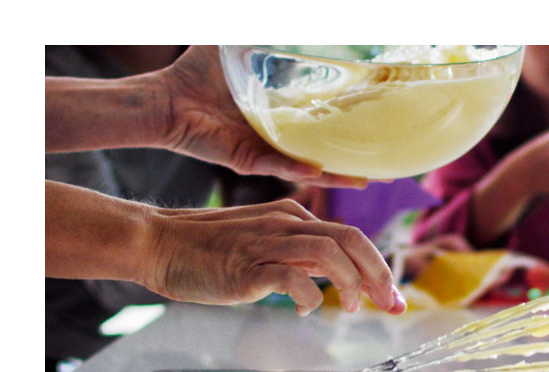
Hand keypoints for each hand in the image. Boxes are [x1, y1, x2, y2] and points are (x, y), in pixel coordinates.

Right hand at [144, 199, 405, 315]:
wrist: (160, 243)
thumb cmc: (211, 250)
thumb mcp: (266, 245)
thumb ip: (300, 255)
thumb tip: (337, 276)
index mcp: (294, 218)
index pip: (352, 237)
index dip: (380, 267)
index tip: (394, 297)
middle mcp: (286, 224)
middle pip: (352, 240)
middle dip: (380, 275)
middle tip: (390, 304)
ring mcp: (267, 243)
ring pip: (329, 254)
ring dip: (350, 284)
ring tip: (350, 308)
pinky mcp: (247, 266)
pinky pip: (292, 277)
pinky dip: (308, 297)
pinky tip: (303, 311)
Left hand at [156, 46, 371, 188]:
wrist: (162, 99)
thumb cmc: (192, 74)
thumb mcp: (233, 44)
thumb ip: (254, 28)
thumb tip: (280, 11)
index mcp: (279, 116)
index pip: (321, 125)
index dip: (348, 126)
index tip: (378, 124)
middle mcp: (277, 139)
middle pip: (325, 154)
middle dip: (353, 162)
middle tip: (386, 166)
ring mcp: (264, 153)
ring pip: (310, 169)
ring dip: (337, 176)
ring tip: (365, 179)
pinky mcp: (246, 160)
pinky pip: (278, 166)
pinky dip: (298, 169)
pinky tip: (319, 170)